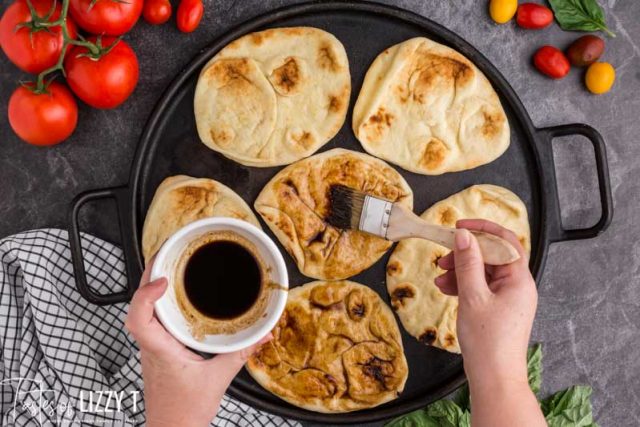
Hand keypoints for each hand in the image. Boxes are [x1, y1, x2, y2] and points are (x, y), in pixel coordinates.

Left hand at [125, 260, 270, 426]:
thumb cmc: (184, 413)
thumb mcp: (219, 380)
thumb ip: (241, 354)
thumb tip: (263, 334)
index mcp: (160, 350)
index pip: (138, 318)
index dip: (145, 294)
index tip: (162, 278)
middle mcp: (151, 345)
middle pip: (138, 304)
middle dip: (148, 274)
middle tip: (165, 253)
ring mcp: (152, 347)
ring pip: (143, 310)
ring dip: (151, 286)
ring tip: (168, 265)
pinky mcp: (158, 350)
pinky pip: (153, 318)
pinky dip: (160, 301)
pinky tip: (173, 295)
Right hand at [435, 219, 544, 426]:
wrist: (494, 378)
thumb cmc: (489, 343)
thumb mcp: (472, 297)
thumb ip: (467, 263)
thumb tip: (464, 236)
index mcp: (519, 280)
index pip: (505, 242)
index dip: (483, 229)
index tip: (461, 226)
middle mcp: (517, 287)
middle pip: (492, 256)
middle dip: (466, 253)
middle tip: (444, 254)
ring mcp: (508, 298)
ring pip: (483, 272)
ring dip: (460, 270)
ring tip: (440, 276)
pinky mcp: (497, 309)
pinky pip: (480, 287)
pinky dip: (463, 284)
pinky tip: (446, 288)